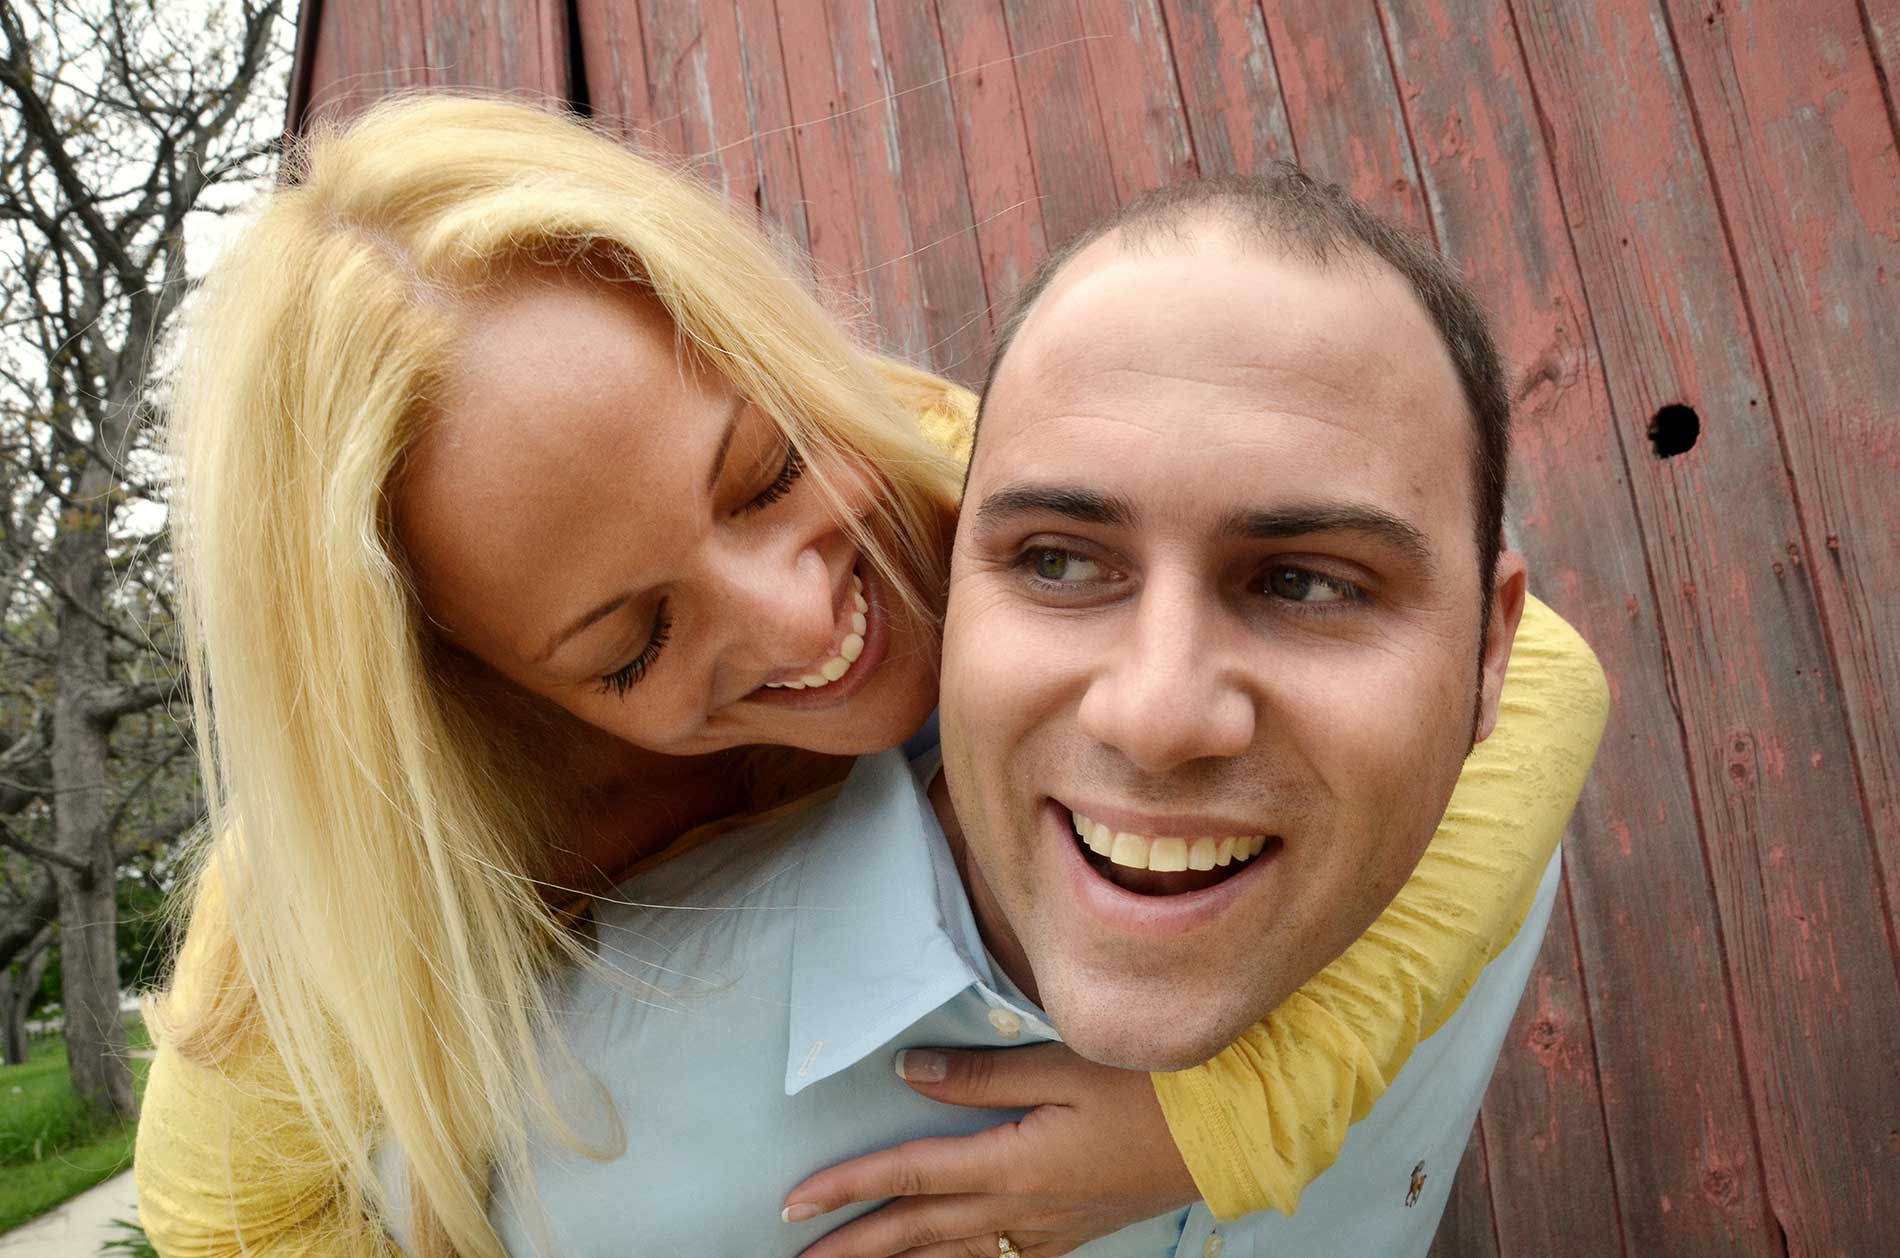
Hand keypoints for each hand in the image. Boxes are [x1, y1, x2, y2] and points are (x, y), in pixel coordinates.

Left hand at [783, 1043, 1198, 1257]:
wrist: (1233, 1134)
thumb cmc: (1154, 1090)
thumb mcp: (1067, 1066)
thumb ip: (982, 1076)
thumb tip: (909, 1072)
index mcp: (1013, 1166)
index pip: (909, 1178)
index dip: (846, 1189)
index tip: (793, 1203)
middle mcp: (1021, 1212)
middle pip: (918, 1235)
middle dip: (852, 1249)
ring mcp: (1047, 1233)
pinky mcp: (1070, 1236)